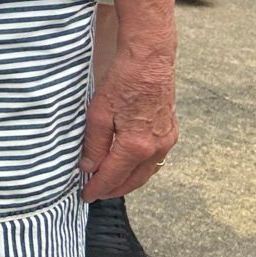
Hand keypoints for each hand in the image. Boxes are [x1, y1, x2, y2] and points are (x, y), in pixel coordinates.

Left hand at [79, 50, 176, 200]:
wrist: (150, 60)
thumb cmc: (123, 82)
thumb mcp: (98, 113)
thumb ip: (94, 144)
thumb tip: (88, 167)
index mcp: (136, 146)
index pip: (113, 176)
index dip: (98, 188)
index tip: (85, 196)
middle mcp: (156, 148)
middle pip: (133, 180)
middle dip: (113, 189)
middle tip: (95, 193)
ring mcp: (167, 141)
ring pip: (146, 172)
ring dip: (128, 181)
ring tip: (109, 183)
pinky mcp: (171, 132)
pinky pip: (155, 160)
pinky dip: (140, 168)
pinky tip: (128, 166)